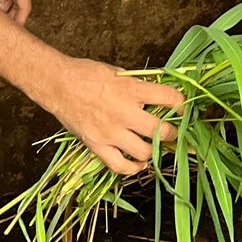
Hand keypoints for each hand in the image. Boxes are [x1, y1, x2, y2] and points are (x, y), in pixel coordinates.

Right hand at [38, 58, 184, 176]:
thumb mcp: (118, 72)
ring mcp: (110, 132)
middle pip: (160, 130)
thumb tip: (158, 94)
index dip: (182, 103)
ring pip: (144, 152)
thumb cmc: (87, 74)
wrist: (58, 85)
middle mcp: (123, 112)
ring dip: (154, 150)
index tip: (184, 108)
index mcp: (130, 89)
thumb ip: (138, 86)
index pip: (168, 97)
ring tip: (156, 146)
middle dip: (173, 133)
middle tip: (174, 132)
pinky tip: (140, 164)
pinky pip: (120, 166)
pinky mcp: (97, 145)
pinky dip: (133, 168)